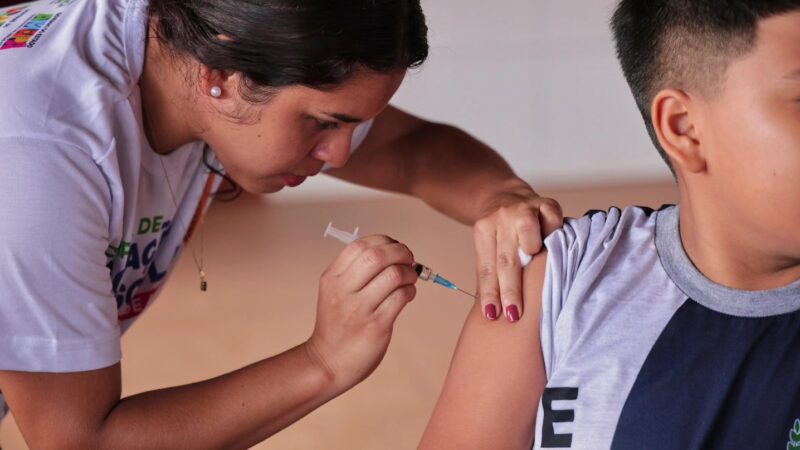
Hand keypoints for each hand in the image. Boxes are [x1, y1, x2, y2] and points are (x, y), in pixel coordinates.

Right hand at [306, 235, 417, 391]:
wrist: (327, 362)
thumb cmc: (337, 325)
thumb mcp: (335, 292)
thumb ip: (356, 272)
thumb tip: (392, 253)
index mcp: (332, 277)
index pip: (360, 245)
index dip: (384, 241)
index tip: (394, 248)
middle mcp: (343, 290)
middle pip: (378, 255)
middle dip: (401, 252)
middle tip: (409, 259)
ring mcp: (359, 308)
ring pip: (393, 275)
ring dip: (409, 273)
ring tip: (410, 280)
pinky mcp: (376, 325)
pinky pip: (401, 297)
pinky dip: (410, 291)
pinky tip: (408, 295)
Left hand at [473, 182, 561, 321]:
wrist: (506, 196)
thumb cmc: (499, 232)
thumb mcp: (488, 247)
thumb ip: (492, 271)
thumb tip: (494, 312)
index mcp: (483, 231)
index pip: (486, 268)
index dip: (490, 292)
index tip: (492, 315)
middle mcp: (502, 219)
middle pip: (506, 259)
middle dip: (511, 289)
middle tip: (515, 314)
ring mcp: (524, 209)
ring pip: (528, 234)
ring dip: (532, 253)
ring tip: (536, 268)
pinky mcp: (546, 203)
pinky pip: (553, 221)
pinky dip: (554, 234)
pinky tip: (556, 245)